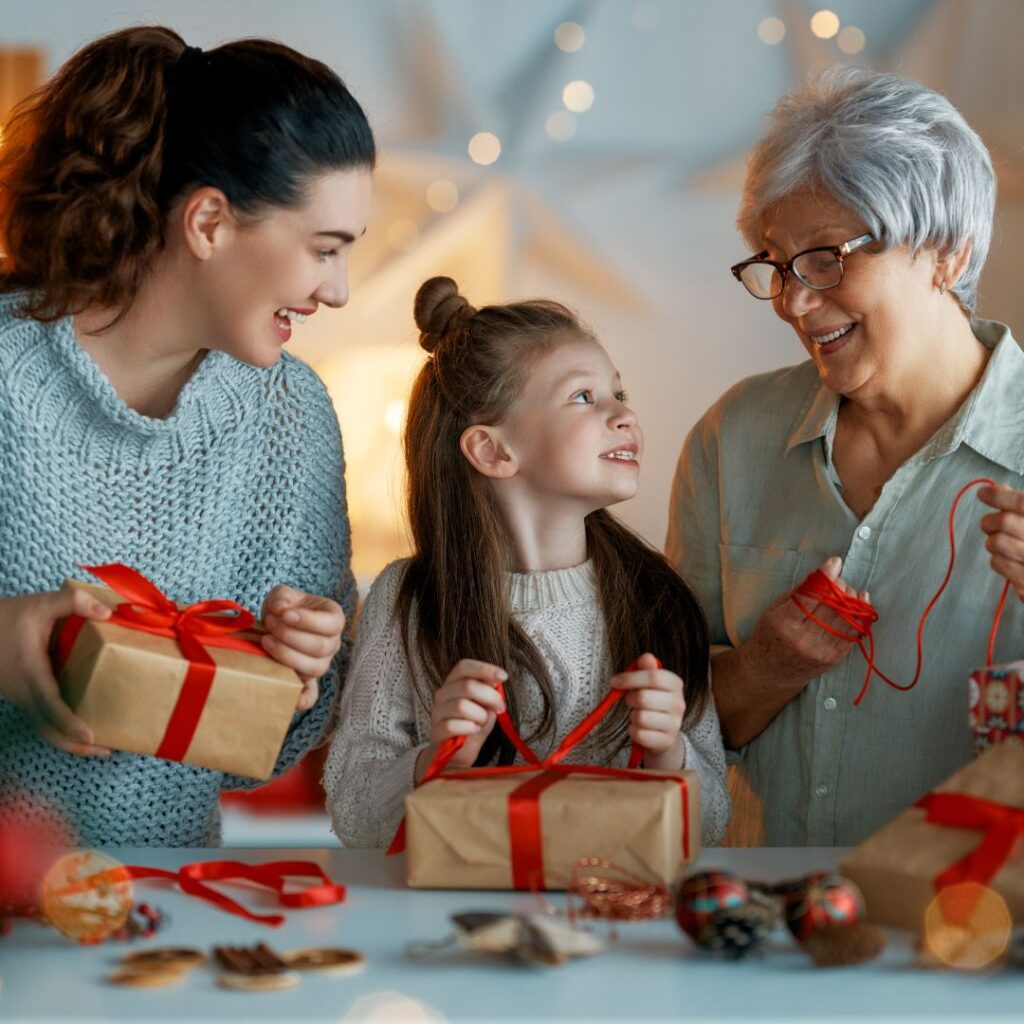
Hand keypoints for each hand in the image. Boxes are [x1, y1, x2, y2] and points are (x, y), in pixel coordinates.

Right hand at [0, 588, 111, 755]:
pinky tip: (82, 725)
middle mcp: (25, 692)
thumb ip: (73, 602)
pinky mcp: (24, 694)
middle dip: (74, 745)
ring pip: (43, 727)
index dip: (69, 724)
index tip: (90, 737)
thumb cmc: (7, 617)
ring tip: (101, 745)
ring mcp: (22, 696)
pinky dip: (60, 728)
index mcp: (31, 674)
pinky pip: (42, 718)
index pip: (51, 706)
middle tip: (106, 751)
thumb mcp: (40, 603)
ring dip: (68, 740)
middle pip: (48, 729)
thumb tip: (108, 612)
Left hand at [261, 585, 344, 710]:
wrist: (274, 624)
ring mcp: (320, 664)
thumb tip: (281, 610)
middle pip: (321, 647)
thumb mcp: (283, 595)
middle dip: (291, 637)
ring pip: (314, 668)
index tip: (285, 614)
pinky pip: (311, 694)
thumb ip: (282, 598)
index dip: (309, 621)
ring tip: (266, 641)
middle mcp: (332, 644)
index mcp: (333, 620)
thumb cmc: (284, 608)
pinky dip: (303, 699)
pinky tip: (292, 700)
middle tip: (270, 625)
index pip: (332, 624)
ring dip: (287, 656)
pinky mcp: (306, 681)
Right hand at [416, 659, 506, 779]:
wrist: (459, 753)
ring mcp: (437, 712)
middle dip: (490, 697)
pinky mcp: (436, 731)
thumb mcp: (486, 706)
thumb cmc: (473, 724)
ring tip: (481, 722)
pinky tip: (473, 731)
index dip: (484, 669)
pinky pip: (454, 725)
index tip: (503, 677)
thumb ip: (489, 692)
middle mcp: (442, 694)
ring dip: (480, 716)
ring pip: (462, 706)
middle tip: (500, 708)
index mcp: (454, 682)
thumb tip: (495, 680)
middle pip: (467, 686)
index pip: (464, 666)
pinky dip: (470, 728)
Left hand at [611, 652, 686, 769]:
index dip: (630, 678)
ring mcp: (675, 724)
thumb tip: (646, 656)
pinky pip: (639, 734)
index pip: (653, 676)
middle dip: (630, 699)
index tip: (614, 681)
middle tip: (631, 701)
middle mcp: (679, 703)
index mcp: (675, 684)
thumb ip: (645, 670)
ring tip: (638, 715)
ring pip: (640, 717)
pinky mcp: (666, 741)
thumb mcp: (649, 684)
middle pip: (643, 697)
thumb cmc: (652, 704)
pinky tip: (640, 729)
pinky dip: (633, 731)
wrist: (664, 734)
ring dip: (632, 716)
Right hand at [741, 555, 865, 688]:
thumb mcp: (773, 611)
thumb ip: (797, 594)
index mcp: (784, 623)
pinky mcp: (833, 658)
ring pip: (846, 617)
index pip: (811, 595)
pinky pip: (853, 633)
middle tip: (837, 579)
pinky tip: (861, 602)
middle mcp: (804, 638)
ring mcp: (820, 650)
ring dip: (851, 599)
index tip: (834, 562)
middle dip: (839, 586)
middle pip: (832, 605)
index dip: (826, 576)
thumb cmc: (768, 637)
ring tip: (847, 590)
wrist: (769, 673)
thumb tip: (822, 576)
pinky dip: (860, 615)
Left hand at [978, 483, 1023, 599]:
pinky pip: (997, 563)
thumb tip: (997, 489)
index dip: (1000, 496)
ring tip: (1005, 544)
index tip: (984, 493)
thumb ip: (1022, 504)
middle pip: (1004, 522)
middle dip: (990, 521)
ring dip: (993, 542)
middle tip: (990, 524)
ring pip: (995, 543)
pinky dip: (998, 559)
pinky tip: (1011, 560)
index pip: (1023, 503)